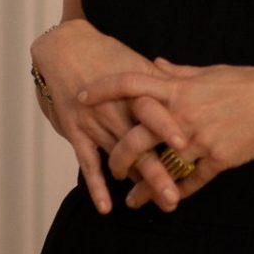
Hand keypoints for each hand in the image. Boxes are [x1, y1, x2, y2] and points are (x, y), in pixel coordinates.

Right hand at [30, 20, 185, 213]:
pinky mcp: (76, 131)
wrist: (65, 46)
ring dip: (142, 182)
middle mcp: (116, 108)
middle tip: (177, 194)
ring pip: (121, 158)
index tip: (188, 147)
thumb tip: (183, 91)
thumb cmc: (104, 53)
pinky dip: (96, 186)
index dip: (169, 129)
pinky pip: (87, 162)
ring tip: (163, 202)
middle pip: (141, 144)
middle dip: (160, 170)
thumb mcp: (134, 62)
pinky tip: (107, 207)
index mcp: (133, 89)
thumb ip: (158, 80)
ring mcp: (95, 121)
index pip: (154, 112)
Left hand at [77, 59, 253, 208]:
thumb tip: (154, 63)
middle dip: (118, 156)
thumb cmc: (246, 81)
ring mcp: (201, 139)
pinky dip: (176, 192)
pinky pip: (191, 180)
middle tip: (110, 164)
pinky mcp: (219, 159)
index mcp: (180, 87)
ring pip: (160, 167)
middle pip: (136, 137)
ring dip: (142, 185)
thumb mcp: (210, 71)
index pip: (132, 83)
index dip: (104, 88)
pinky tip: (165, 201)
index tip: (82, 96)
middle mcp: (184, 114)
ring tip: (130, 198)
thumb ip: (178, 71)